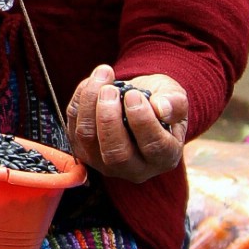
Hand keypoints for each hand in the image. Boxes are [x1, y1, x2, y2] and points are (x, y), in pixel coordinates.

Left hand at [65, 65, 187, 183]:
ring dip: (89, 106)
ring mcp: (104, 163)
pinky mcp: (83, 150)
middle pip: (116, 153)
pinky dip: (79, 102)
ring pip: (88, 140)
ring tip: (101, 80)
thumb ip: (174, 102)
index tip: (134, 94)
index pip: (153, 146)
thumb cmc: (159, 103)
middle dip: (109, 118)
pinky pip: (73, 128)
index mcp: (163, 157)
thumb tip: (162, 108)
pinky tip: (91, 83)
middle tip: (110, 90)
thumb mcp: (175, 98)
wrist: (139, 102)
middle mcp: (134, 168)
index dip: (142, 120)